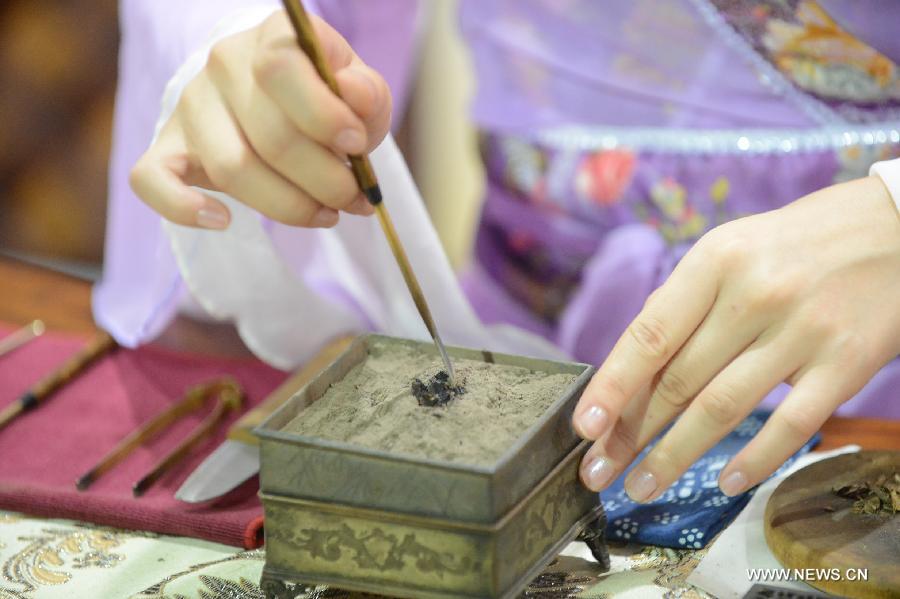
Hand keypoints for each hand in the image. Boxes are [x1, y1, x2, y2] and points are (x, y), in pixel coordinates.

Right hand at [130, 10, 390, 229]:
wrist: (274, 102)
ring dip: (288, 206)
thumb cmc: (321, 100)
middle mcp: (223, 66)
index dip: (326, 117)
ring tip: (325, 214)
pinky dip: (182, 207)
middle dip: (325, 181)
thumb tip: (354, 97)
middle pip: (271, 137)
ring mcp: (190, 108)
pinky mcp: (166, 147)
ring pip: (231, 169)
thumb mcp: (357, 90)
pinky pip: (152, 179)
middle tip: (353, 199)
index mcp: (272, 39)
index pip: (282, 69)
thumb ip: (367, 94)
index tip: (358, 146)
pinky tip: (223, 220)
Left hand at [573, 176, 899, 500]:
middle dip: (631, 432)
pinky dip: (755, 460)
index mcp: (715, 260)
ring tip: (642, 485)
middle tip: (598, 469)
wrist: (898, 226)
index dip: (611, 387)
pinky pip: (791, 425)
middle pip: (677, 379)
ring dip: (675, 455)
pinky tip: (726, 483)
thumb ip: (685, 302)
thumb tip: (633, 365)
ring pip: (722, 408)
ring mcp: (802, 331)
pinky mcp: (846, 363)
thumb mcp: (732, 248)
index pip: (648, 335)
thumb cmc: (799, 241)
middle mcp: (753, 295)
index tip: (583, 427)